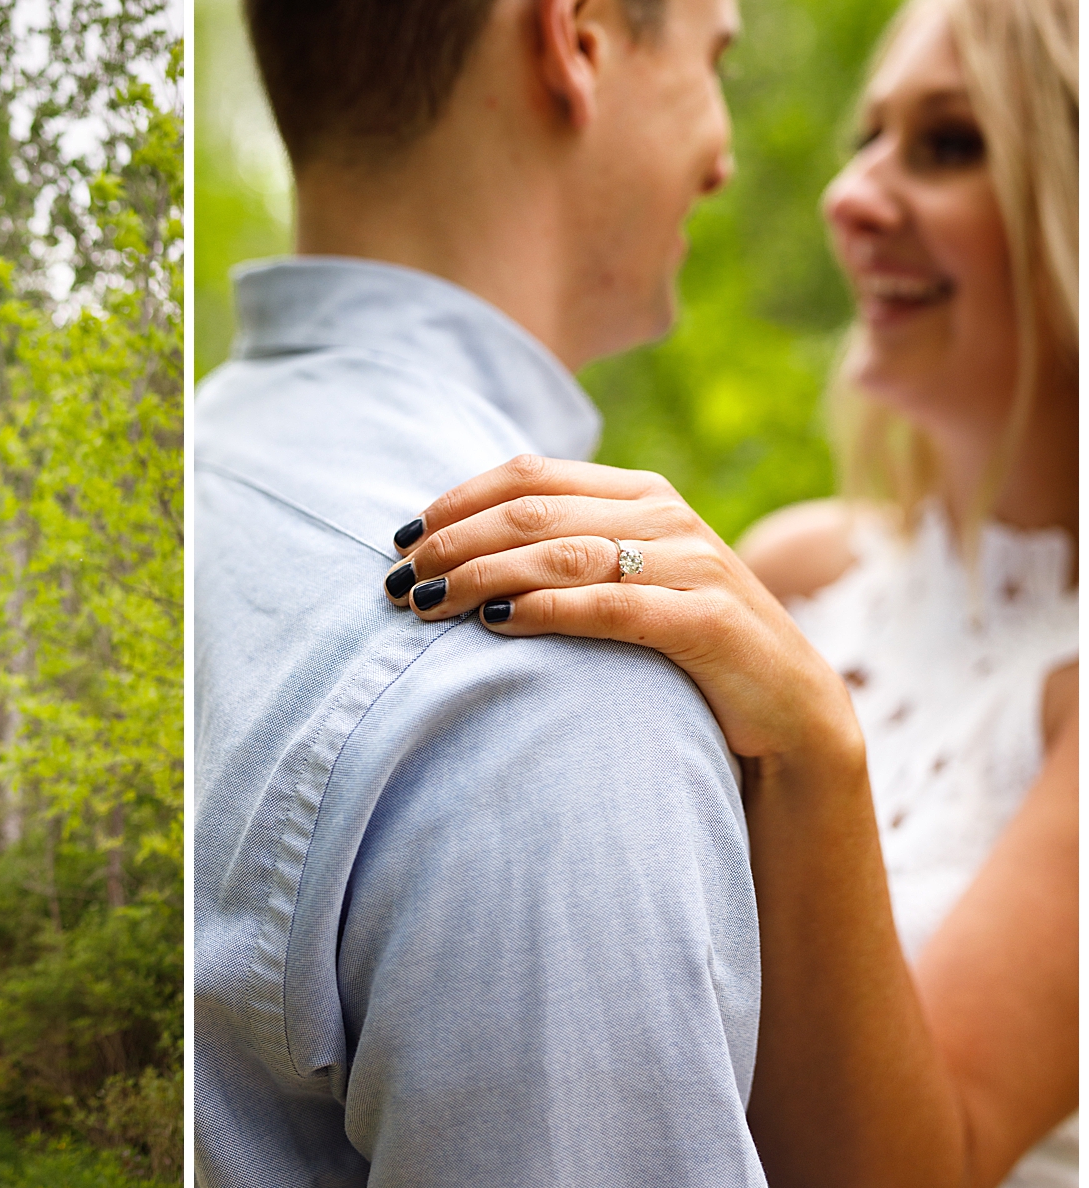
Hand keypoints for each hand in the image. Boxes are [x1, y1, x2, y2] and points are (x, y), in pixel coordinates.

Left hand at [383, 453, 858, 759]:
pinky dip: (545, 610)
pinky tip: (495, 623)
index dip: (456, 502)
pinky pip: (610, 605)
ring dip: (481, 575)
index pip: (528, 474)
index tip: (402, 538)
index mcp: (640, 494)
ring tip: (425, 603)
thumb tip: (457, 551)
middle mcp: (665, 517)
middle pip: (532, 512)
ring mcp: (691, 564)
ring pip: (561, 553)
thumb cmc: (685, 648)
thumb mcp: (627, 583)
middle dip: (453, 543)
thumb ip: (566, 553)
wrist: (790, 713)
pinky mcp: (707, 620)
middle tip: (397, 580)